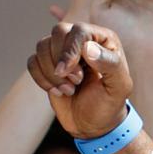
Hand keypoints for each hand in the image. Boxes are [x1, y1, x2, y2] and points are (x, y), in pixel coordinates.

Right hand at [28, 21, 133, 138]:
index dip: (71, 49)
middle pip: (58, 31)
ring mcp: (62, 51)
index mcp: (103, 39)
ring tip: (70, 90)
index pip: (79, 30)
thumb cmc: (110, 103)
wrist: (93, 123)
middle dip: (61, 59)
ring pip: (42, 46)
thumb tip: (88, 47)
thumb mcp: (120, 87)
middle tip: (76, 81)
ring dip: (52, 73)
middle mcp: (82, 40)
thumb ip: (110, 64)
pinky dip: (41, 79)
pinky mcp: (47, 65)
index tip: (72, 73)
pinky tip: (58, 91)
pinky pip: (32, 62)